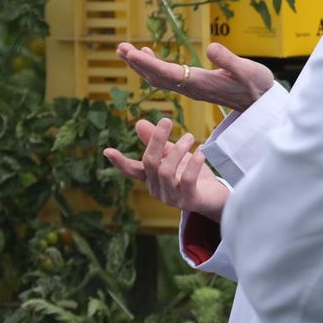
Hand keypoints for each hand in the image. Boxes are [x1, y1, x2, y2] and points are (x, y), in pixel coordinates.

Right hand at [103, 118, 230, 220]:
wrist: (215, 197)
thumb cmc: (191, 174)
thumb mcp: (172, 154)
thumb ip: (156, 141)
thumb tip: (138, 123)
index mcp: (151, 178)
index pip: (132, 170)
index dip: (120, 162)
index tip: (107, 150)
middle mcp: (158, 189)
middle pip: (150, 163)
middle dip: (156, 140)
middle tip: (166, 121)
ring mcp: (172, 198)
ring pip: (166, 172)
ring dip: (178, 150)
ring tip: (190, 136)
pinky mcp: (190, 201)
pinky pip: (187, 181)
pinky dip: (193, 164)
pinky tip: (200, 152)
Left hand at [116, 42, 274, 111]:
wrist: (262, 104)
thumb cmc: (258, 86)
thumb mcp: (248, 70)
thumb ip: (230, 60)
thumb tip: (211, 47)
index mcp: (202, 83)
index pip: (169, 74)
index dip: (149, 64)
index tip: (132, 53)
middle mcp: (192, 88)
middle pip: (158, 77)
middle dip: (138, 63)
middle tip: (119, 48)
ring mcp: (192, 88)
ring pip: (160, 79)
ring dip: (141, 65)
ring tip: (125, 51)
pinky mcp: (195, 86)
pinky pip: (168, 78)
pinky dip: (154, 67)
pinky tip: (148, 56)